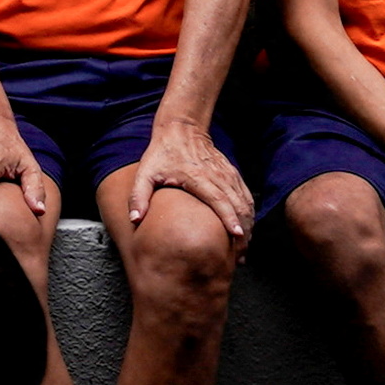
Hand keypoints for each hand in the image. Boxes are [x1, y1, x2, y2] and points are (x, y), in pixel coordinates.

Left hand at [125, 118, 252, 244]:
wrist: (181, 128)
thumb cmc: (161, 153)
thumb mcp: (145, 173)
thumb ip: (138, 196)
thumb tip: (135, 219)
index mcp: (198, 177)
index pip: (219, 200)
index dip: (229, 218)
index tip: (237, 236)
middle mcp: (217, 176)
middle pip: (237, 205)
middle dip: (243, 231)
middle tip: (241, 255)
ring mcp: (227, 174)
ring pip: (245, 202)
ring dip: (248, 225)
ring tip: (244, 248)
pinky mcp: (232, 174)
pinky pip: (246, 196)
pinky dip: (249, 213)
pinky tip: (247, 229)